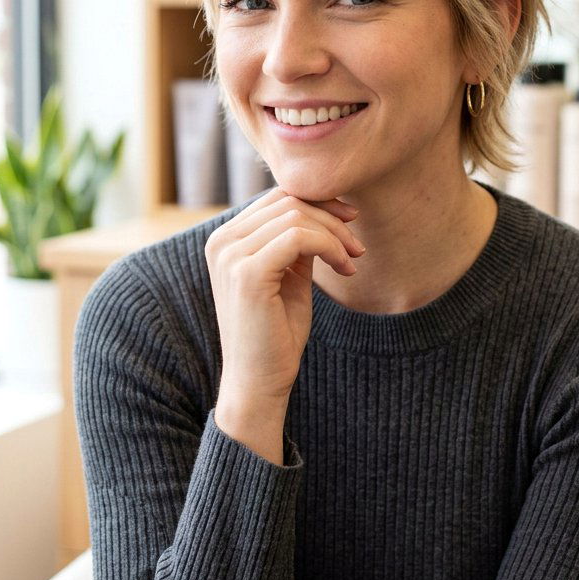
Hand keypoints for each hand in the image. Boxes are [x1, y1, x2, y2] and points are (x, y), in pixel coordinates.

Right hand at [205, 186, 364, 403]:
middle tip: (357, 246)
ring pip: (296, 216)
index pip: (277, 198)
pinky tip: (344, 267)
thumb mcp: (289, 274)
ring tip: (352, 260)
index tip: (350, 220)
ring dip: (335, 235)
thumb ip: (296, 240)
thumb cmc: (276, 332)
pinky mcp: (247, 273)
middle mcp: (221, 241)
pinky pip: (299, 237)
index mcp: (226, 239)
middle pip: (288, 202)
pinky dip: (330, 246)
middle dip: (331, 218)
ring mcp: (230, 255)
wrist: (259, 382)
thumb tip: (325, 207)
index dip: (319, 202)